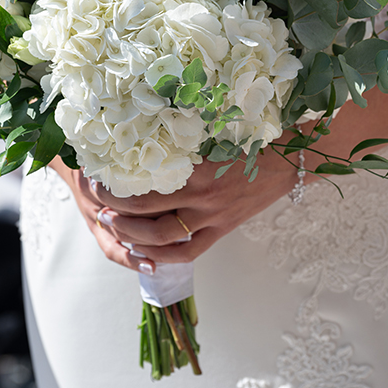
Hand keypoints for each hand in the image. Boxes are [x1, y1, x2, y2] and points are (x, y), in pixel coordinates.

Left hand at [51, 146, 297, 273]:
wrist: (291, 157)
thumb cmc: (253, 135)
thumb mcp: (215, 130)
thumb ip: (182, 137)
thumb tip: (145, 131)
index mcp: (198, 170)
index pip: (146, 184)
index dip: (117, 185)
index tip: (98, 176)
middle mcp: (203, 198)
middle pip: (147, 213)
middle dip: (117, 210)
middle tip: (97, 202)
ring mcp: (213, 218)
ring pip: (163, 238)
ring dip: (133, 236)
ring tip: (114, 226)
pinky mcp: (223, 230)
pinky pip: (189, 252)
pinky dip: (164, 256)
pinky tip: (146, 255)